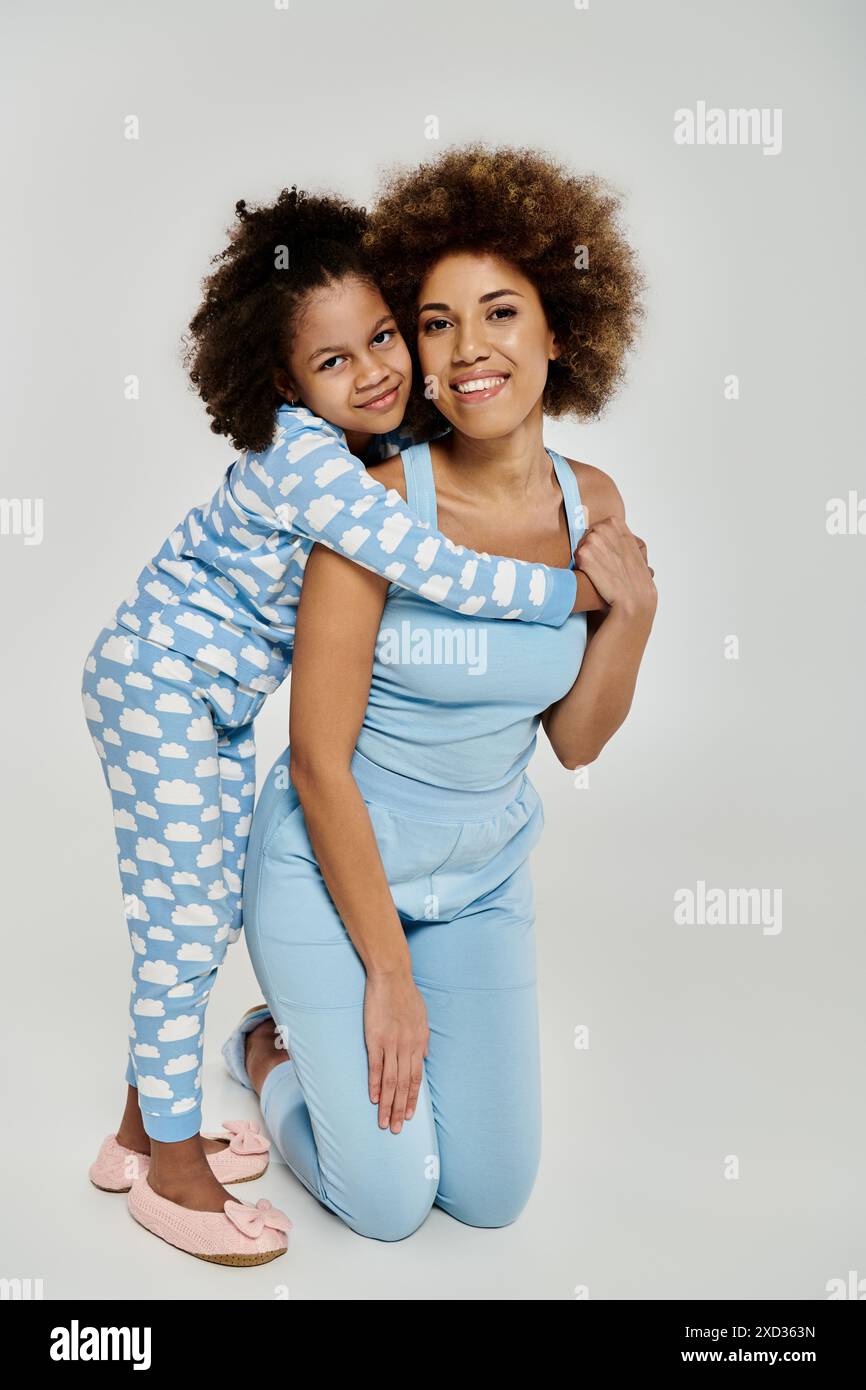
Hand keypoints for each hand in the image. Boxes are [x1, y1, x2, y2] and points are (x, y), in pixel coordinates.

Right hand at [364, 967, 428, 1133]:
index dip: (411, 1098)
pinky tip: (374, 1098)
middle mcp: (407, 1047)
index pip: (416, 1078)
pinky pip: (376, 1066)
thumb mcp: (422, 1018)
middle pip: (404, 1085)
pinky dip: (376, 1084)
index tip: (408, 1116)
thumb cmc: (407, 996)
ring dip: (387, 1104)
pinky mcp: (375, 1038)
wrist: (392, 977)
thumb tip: (424, 1057)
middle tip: (395, 1130)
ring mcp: (391, 1044)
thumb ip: (423, 1040)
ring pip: (391, 1081)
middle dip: (399, 1109)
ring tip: (383, 1122)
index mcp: (418, 1044)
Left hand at [574, 516, 656, 615]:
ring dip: (587, 559)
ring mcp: (592, 539)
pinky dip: (582, 568)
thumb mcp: (630, 546)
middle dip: (592, 550)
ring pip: (580, 547)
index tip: (610, 555)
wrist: (633, 596)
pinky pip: (575, 559)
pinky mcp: (583, 553)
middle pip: (586, 536)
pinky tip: (596, 575)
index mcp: (615, 523)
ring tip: (603, 570)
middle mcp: (602, 527)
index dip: (601, 544)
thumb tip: (598, 535)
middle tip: (606, 565)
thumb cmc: (634, 576)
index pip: (597, 528)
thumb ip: (615, 537)